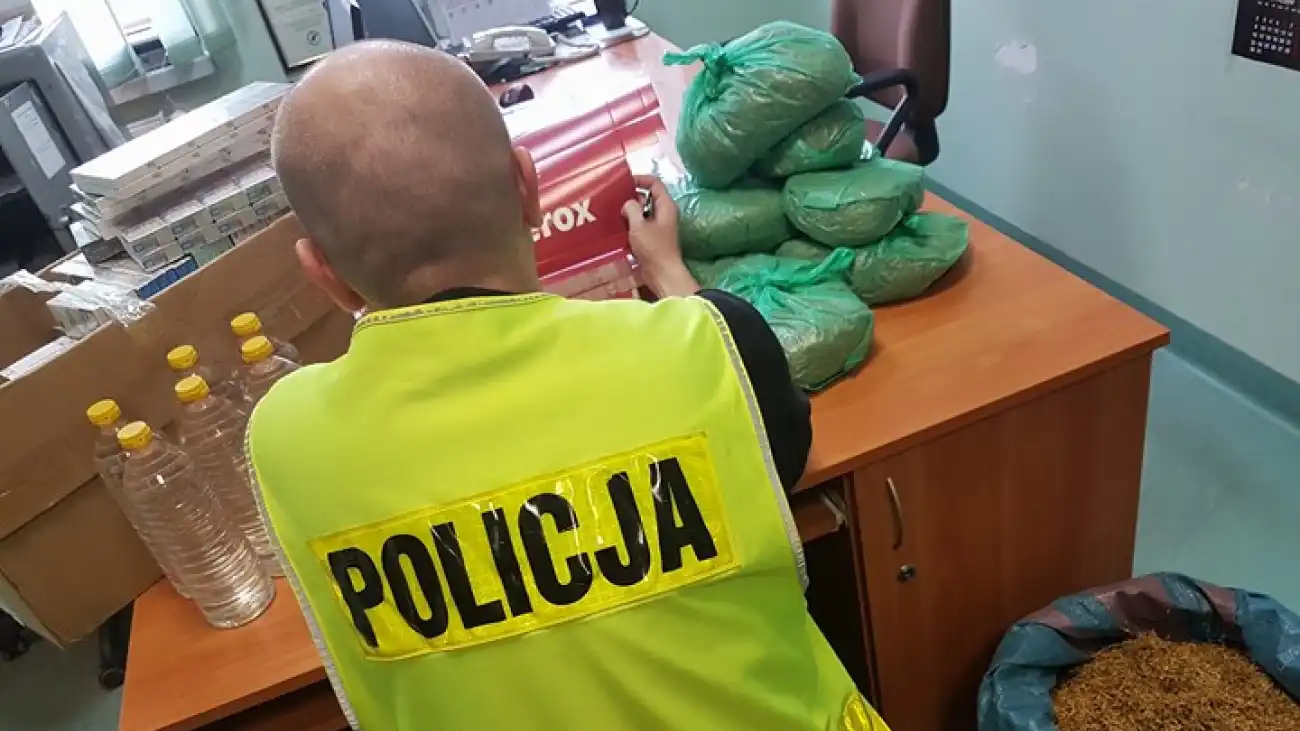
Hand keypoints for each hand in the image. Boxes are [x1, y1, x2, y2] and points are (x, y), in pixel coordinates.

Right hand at [622, 175, 698, 297]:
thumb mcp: (639, 226)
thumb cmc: (653, 248)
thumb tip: (628, 203)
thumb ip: (632, 209)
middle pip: (648, 196)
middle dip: (632, 196)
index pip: (654, 183)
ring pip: (643, 211)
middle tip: (615, 198)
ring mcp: (659, 226)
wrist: (662, 274)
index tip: (624, 182)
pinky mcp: (653, 237)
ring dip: (630, 211)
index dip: (640, 179)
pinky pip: (641, 224)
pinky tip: (618, 227)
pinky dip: (631, 224)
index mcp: (665, 206)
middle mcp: (664, 213)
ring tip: (613, 211)